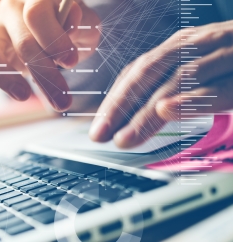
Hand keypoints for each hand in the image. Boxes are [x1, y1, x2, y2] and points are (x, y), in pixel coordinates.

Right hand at [0, 0, 99, 110]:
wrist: (52, 40)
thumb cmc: (69, 31)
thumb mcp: (84, 25)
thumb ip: (80, 22)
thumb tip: (71, 18)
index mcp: (36, 0)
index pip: (36, 13)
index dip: (53, 38)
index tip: (70, 61)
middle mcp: (11, 10)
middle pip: (21, 41)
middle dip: (44, 74)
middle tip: (62, 101)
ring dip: (6, 78)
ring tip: (24, 96)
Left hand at [89, 20, 232, 147]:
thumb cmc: (232, 64)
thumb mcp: (197, 66)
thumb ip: (170, 83)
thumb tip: (136, 111)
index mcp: (182, 44)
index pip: (138, 70)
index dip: (115, 99)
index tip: (98, 125)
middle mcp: (199, 44)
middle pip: (150, 73)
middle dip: (121, 106)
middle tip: (103, 135)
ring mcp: (226, 54)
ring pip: (177, 81)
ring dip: (148, 112)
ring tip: (127, 137)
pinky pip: (219, 87)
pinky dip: (193, 99)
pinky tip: (168, 110)